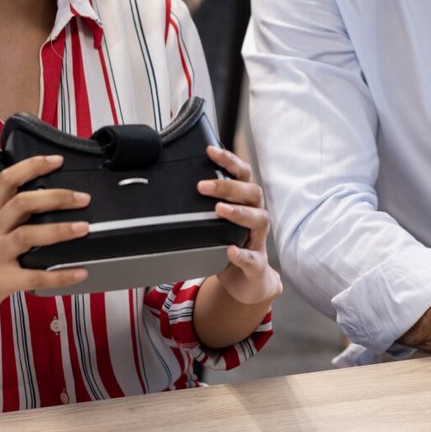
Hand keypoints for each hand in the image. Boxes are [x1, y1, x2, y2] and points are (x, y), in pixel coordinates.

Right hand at [0, 155, 90, 332]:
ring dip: (59, 230)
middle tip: (83, 198)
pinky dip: (59, 275)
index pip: (7, 181)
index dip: (32, 166)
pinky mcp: (1, 281)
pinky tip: (79, 272)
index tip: (57, 160)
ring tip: (83, 228)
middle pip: (22, 203)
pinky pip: (34, 277)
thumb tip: (44, 205)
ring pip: (27, 235)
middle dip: (55, 197)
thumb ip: (8, 219)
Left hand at [199, 146, 280, 304]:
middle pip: (252, 192)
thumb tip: (171, 183)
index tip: (210, 150)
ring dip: (239, 212)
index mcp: (247, 202)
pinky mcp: (256, 264)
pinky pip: (252, 258)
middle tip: (203, 186)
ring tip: (219, 209)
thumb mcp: (215, 220)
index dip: (229, 161)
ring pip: (258, 220)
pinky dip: (241, 254)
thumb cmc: (228, 244)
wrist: (245, 281)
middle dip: (228, 187)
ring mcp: (258, 240)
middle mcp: (256, 216)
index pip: (243, 174)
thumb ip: (202, 203)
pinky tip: (230, 250)